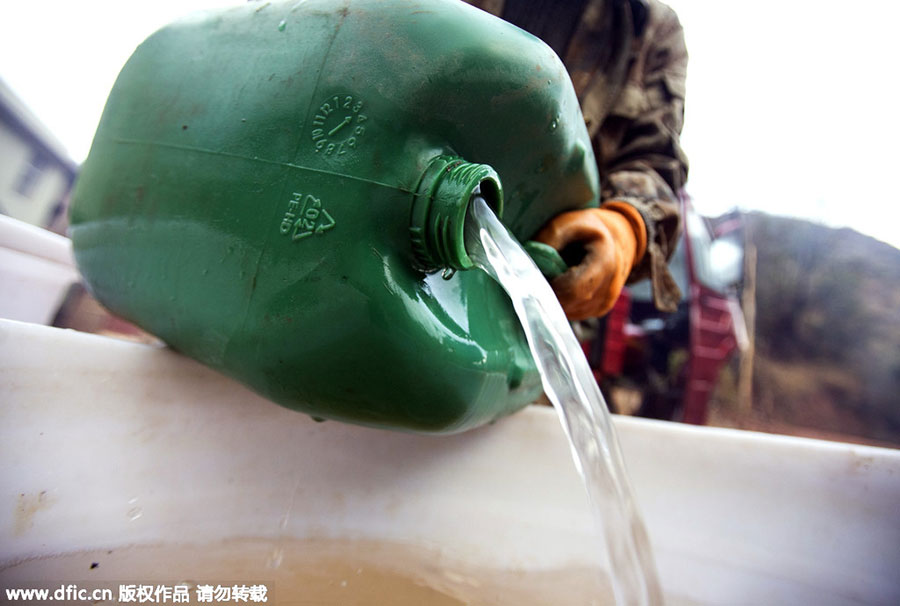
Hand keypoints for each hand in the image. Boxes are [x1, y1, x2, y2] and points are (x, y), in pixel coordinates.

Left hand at [534, 202, 645, 319]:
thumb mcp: (567, 224)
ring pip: (569, 312)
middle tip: (534, 280)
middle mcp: (609, 288)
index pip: (574, 289)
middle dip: (548, 295)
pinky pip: (573, 314)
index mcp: (605, 262)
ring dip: (553, 299)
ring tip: (550, 279)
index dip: (550, 288)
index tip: (532, 279)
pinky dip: (561, 303)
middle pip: (570, 304)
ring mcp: (605, 303)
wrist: (616, 241)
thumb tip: (529, 262)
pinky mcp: (599, 311)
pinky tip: (559, 287)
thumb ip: (549, 240)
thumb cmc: (586, 231)